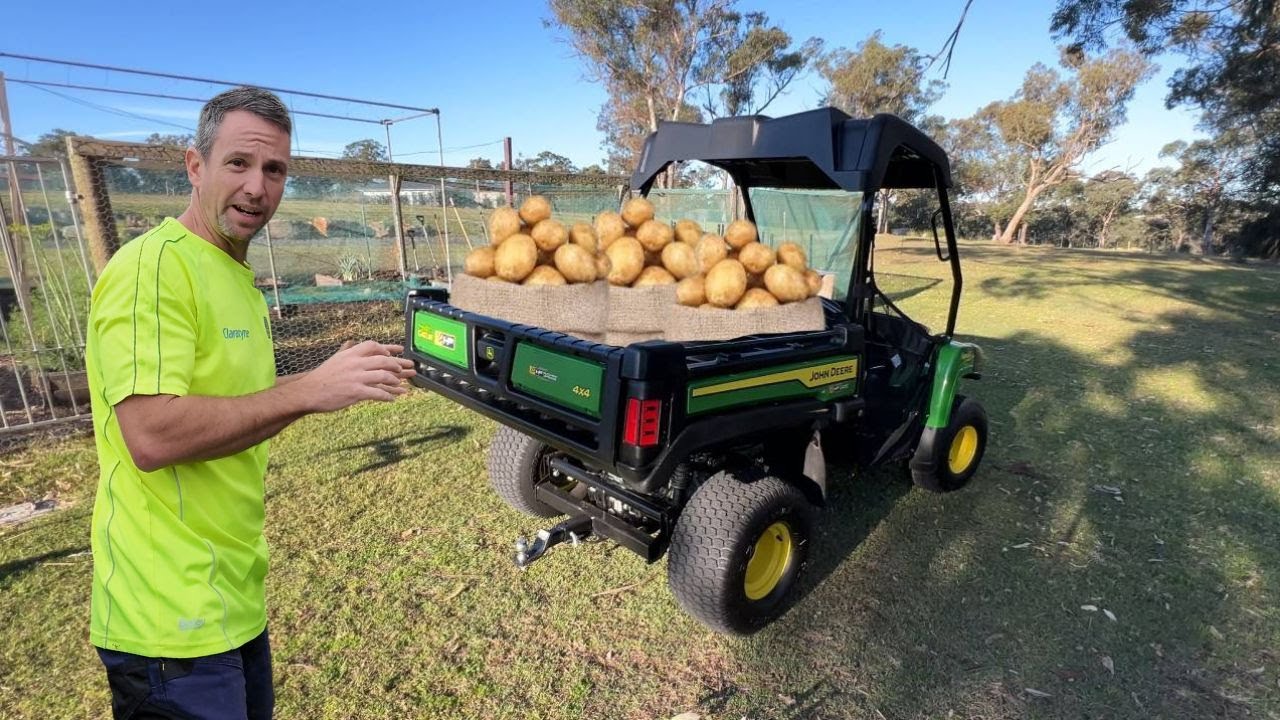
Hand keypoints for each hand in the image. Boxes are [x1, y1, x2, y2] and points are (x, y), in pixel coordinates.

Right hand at [297, 340, 416, 412]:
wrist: (308, 392)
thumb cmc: (322, 377)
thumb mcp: (335, 359)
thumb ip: (345, 350)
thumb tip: (351, 342)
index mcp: (350, 354)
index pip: (374, 345)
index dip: (388, 348)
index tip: (398, 350)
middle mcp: (355, 363)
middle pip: (383, 360)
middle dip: (396, 365)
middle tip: (403, 369)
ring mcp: (356, 377)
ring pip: (383, 376)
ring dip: (394, 381)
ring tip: (398, 384)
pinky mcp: (356, 392)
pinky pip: (377, 393)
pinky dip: (387, 396)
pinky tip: (392, 399)